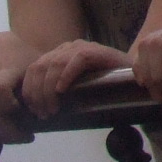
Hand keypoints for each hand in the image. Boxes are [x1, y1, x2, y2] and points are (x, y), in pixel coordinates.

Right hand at [0, 31, 41, 142]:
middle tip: (27, 136)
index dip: (11, 108)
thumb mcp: (35, 68)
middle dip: (9, 132)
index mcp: (2, 69)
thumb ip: (40, 89)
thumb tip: (45, 116)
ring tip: (16, 136)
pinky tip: (3, 134)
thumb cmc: (23, 58)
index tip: (32, 118)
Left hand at [24, 37, 141, 113]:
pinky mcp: (97, 51)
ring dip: (49, 89)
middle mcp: (68, 47)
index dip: (29, 90)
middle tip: (43, 114)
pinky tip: (62, 91)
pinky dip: (66, 75)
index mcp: (59, 55)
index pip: (34, 68)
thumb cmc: (103, 86)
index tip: (32, 110)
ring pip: (54, 64)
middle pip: (40, 67)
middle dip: (37, 93)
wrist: (133, 75)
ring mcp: (82, 47)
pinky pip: (77, 60)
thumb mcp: (75, 88)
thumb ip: (59, 91)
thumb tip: (39, 112)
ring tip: (53, 109)